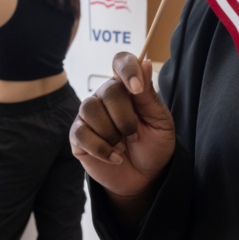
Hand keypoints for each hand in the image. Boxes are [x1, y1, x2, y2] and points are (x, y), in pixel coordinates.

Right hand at [70, 52, 175, 202]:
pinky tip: (114, 157)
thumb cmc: (153, 146)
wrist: (144, 178)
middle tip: (134, 136)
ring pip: (91, 110)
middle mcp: (105, 96)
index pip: (121, 61)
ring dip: (112, 134)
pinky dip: (101, 149)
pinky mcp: (78, 136)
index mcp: (127, 87)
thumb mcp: (160, 122)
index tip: (137, 90)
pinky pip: (82, 133)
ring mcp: (89, 115)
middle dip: (126, 119)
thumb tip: (144, 62)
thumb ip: (149, 95)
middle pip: (108, 91)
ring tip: (123, 147)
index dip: (127, 70)